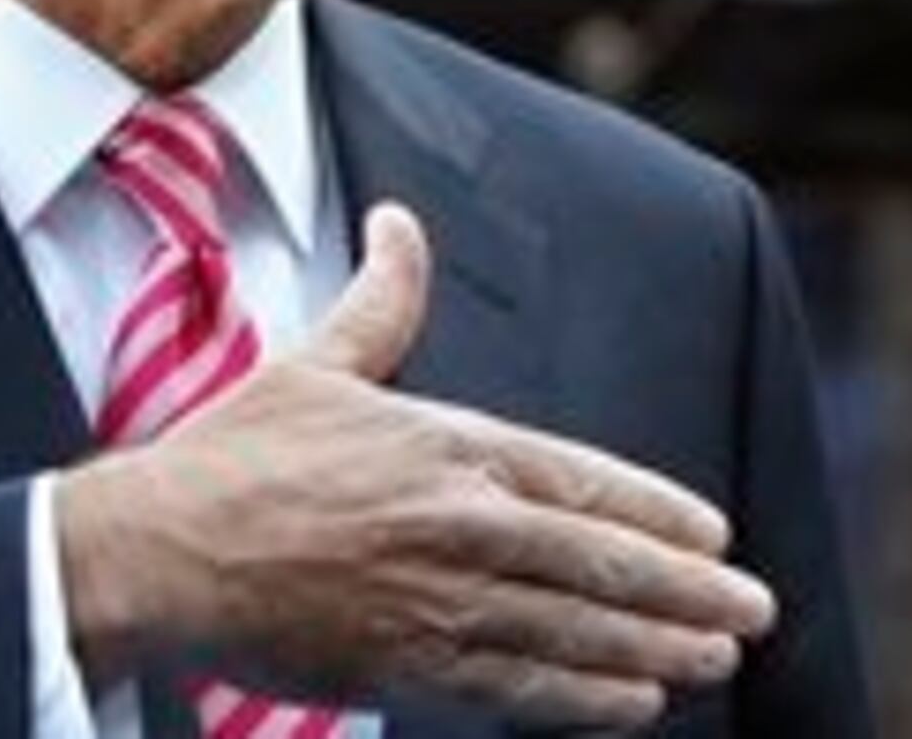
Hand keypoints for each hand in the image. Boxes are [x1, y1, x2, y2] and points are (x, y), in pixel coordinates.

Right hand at [57, 202, 775, 730]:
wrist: (158, 550)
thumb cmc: (234, 457)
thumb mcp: (319, 361)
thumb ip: (383, 299)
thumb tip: (399, 222)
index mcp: (452, 446)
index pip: (585, 481)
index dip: (659, 513)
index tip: (717, 535)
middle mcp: (462, 523)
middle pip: (603, 564)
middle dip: (689, 592)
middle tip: (753, 613)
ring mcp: (438, 599)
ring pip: (576, 630)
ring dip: (656, 649)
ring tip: (716, 660)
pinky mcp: (406, 664)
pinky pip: (518, 687)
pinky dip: (584, 698)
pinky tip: (634, 706)